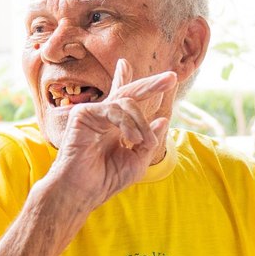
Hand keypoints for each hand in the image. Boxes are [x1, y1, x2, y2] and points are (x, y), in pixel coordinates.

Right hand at [43, 59, 174, 207]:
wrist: (82, 191)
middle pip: (128, 92)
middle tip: (172, 78)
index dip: (125, 79)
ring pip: (127, 102)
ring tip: (141, 141)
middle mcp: (102, 116)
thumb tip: (163, 120)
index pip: (121, 98)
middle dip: (151, 85)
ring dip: (140, 122)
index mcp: (112, 125)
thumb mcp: (137, 161)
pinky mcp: (82, 114)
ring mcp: (91, 113)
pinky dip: (128, 124)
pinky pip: (115, 109)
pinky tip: (131, 139)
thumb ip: (149, 140)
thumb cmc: (105, 180)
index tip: (124, 64)